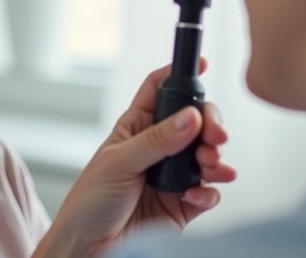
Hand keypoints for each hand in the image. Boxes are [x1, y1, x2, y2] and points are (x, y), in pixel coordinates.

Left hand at [35, 60, 235, 257]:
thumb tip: (189, 117)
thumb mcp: (119, 163)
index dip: (178, 74)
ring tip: (211, 165)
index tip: (201, 65)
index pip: (159, 91)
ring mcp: (172, 176)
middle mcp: (158, 148)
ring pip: (208, 155)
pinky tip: (196, 195)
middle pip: (193, 121)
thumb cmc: (89, 202)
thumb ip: (157, 140)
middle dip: (210, 123)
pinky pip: (209, 192)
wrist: (89, 249)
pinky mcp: (183, 204)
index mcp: (136, 128)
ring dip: (216, 157)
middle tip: (216, 135)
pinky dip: (210, 191)